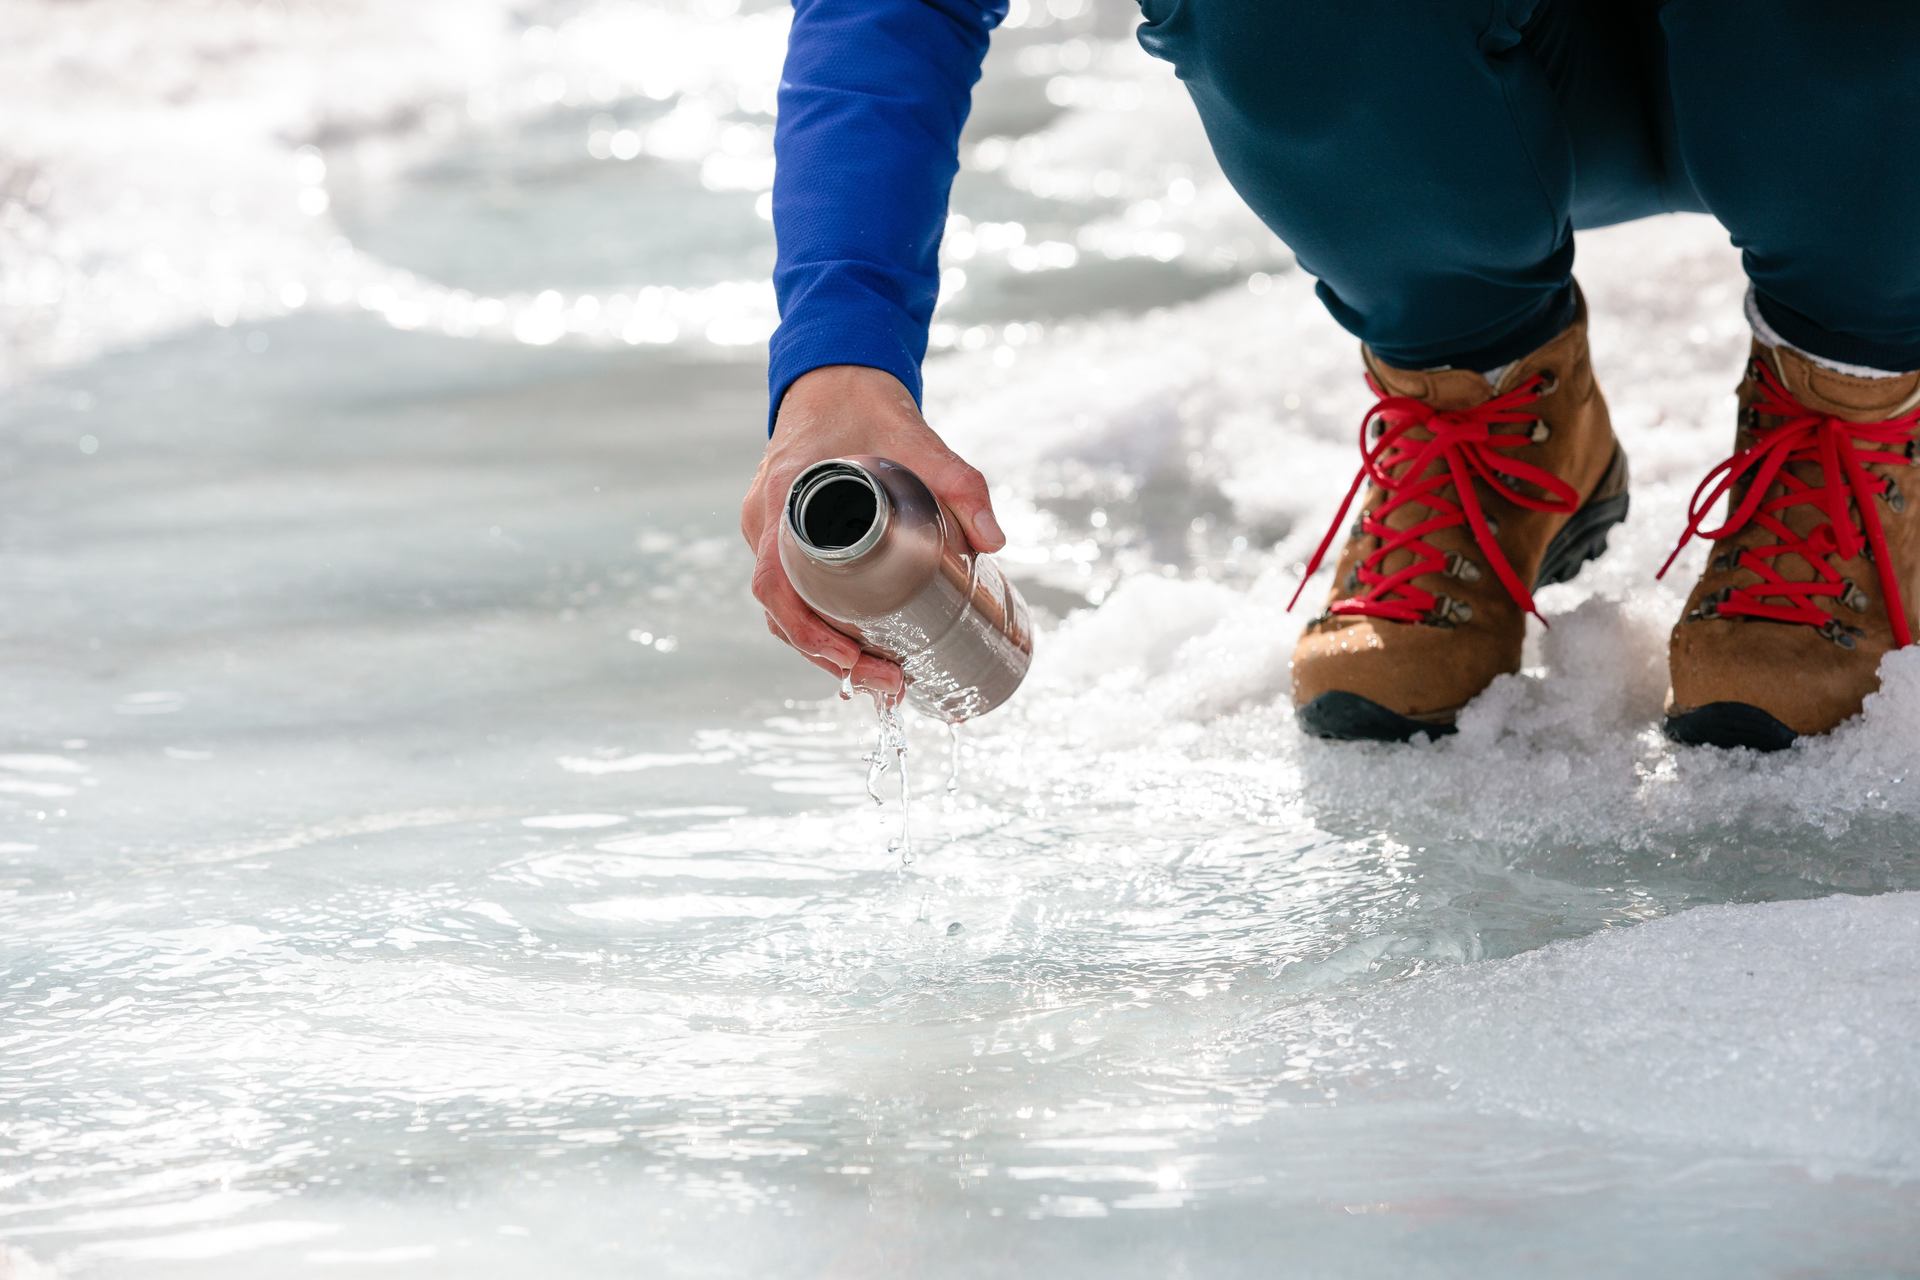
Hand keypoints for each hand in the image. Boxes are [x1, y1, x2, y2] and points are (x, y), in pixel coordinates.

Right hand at [740, 365, 1005, 699]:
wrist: (838, 376)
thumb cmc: (870, 407)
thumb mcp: (919, 439)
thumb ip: (961, 484)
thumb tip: (995, 541)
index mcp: (783, 498)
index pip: (776, 583)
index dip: (807, 631)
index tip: (850, 658)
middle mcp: (766, 521)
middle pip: (782, 610)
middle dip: (829, 656)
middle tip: (887, 681)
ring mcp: (768, 531)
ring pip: (785, 607)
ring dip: (824, 648)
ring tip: (882, 676)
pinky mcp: (782, 536)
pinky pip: (791, 590)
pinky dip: (818, 625)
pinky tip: (857, 651)